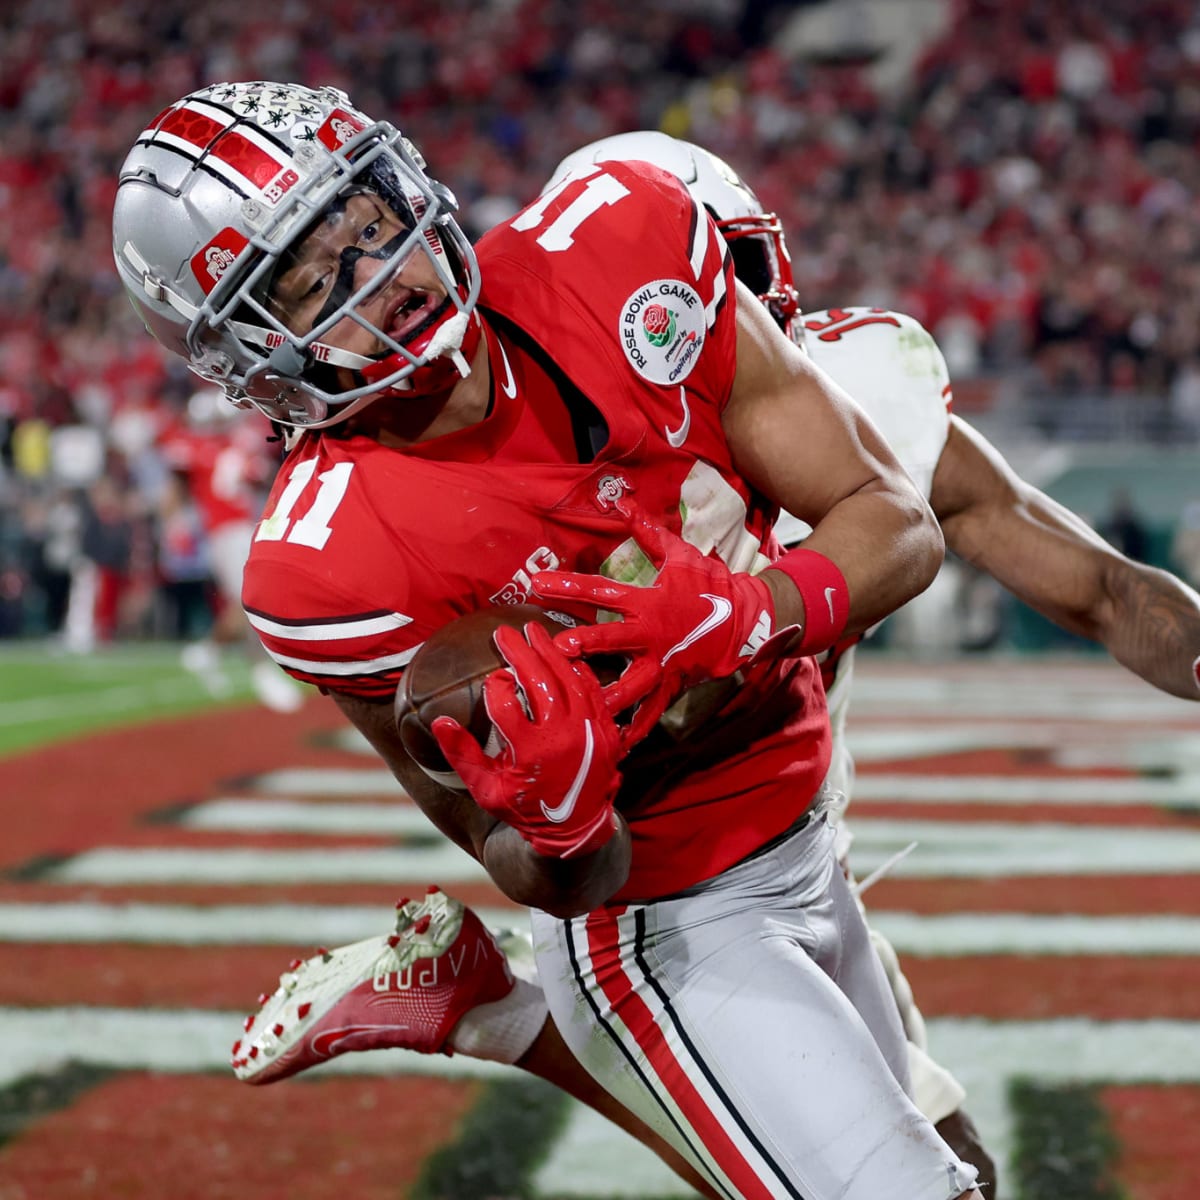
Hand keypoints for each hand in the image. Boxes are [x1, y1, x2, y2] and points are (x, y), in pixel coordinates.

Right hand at [431, 621, 622, 858]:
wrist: (575, 829)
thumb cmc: (524, 809)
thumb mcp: (486, 790)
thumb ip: (462, 755)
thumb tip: (439, 720)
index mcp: (530, 752)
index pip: (504, 702)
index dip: (494, 686)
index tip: (492, 680)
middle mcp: (562, 738)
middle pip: (539, 680)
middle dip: (519, 651)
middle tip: (504, 632)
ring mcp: (589, 732)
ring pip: (568, 678)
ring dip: (549, 652)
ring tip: (533, 632)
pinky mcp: (606, 731)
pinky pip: (594, 690)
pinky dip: (578, 670)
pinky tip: (564, 655)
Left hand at [532, 512, 775, 745]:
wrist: (749, 620)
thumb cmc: (710, 584)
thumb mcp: (680, 553)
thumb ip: (647, 532)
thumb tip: (623, 504)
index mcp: (648, 601)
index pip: (601, 592)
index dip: (568, 587)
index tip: (537, 584)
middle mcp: (652, 634)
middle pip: (613, 639)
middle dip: (585, 643)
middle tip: (557, 647)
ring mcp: (663, 662)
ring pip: (632, 683)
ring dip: (607, 695)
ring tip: (583, 707)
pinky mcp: (673, 682)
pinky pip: (654, 709)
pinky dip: (639, 726)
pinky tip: (619, 742)